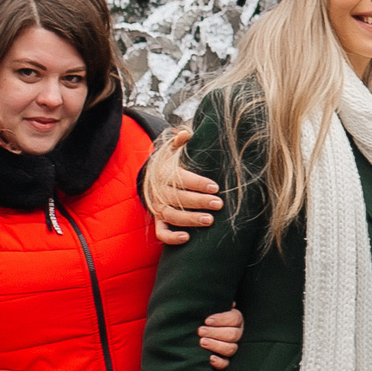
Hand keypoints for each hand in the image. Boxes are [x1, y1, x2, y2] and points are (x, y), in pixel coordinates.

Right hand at [146, 130, 223, 248]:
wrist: (152, 179)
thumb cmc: (170, 164)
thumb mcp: (172, 150)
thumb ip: (180, 141)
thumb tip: (186, 132)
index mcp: (163, 173)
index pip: (181, 179)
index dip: (198, 184)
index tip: (215, 187)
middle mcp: (158, 191)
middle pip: (178, 198)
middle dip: (199, 201)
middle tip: (219, 204)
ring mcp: (157, 207)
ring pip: (171, 215)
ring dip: (190, 219)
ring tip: (210, 220)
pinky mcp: (158, 221)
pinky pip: (161, 233)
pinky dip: (171, 237)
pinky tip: (187, 238)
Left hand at [200, 306, 244, 370]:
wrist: (200, 336)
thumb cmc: (205, 321)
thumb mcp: (210, 310)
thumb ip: (215, 305)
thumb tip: (222, 300)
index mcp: (236, 320)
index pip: (234, 319)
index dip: (221, 319)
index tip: (207, 320)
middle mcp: (237, 334)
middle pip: (233, 334)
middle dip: (215, 333)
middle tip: (200, 331)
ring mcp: (233, 348)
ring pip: (230, 348)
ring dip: (215, 345)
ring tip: (202, 342)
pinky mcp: (226, 361)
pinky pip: (226, 364)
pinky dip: (219, 362)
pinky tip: (210, 358)